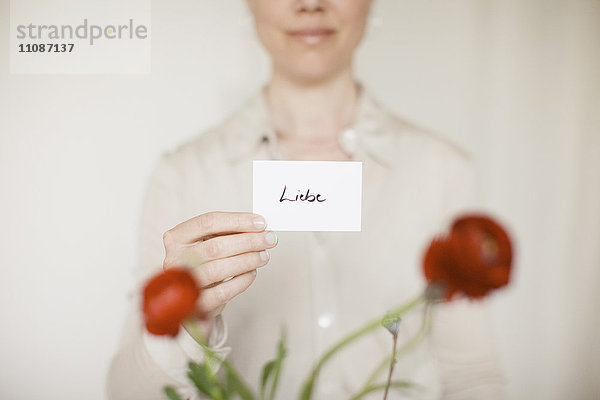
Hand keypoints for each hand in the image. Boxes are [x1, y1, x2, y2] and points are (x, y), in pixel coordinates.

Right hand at [162, 212, 276, 336]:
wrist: (192, 299)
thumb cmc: (205, 264)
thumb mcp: (209, 243)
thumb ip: (228, 233)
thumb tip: (259, 228)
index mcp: (176, 237)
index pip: (208, 222)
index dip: (238, 221)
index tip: (261, 223)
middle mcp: (174, 259)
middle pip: (215, 246)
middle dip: (248, 241)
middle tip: (269, 239)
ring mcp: (182, 284)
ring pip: (218, 269)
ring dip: (247, 260)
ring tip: (263, 256)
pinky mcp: (194, 305)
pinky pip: (222, 292)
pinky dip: (241, 281)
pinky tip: (252, 273)